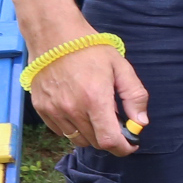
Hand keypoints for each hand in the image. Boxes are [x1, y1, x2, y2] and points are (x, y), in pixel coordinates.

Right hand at [31, 39, 149, 154]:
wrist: (53, 34)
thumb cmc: (89, 48)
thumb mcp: (120, 67)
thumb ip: (134, 96)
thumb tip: (141, 122)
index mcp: (95, 100)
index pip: (110, 141)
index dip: (123, 148)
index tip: (131, 144)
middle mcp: (72, 109)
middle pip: (95, 142)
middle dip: (110, 139)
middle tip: (116, 123)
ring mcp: (54, 110)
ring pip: (77, 139)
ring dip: (92, 135)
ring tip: (97, 115)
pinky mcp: (41, 108)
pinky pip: (61, 131)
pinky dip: (74, 128)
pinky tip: (79, 111)